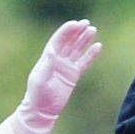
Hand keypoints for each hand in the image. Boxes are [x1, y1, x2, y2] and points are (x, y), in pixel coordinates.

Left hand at [14, 19, 102, 133]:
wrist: (42, 110)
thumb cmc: (37, 95)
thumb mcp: (39, 79)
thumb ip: (46, 65)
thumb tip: (52, 50)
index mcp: (47, 58)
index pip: (58, 40)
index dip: (66, 31)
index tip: (75, 23)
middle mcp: (57, 59)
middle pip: (69, 42)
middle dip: (77, 32)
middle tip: (86, 23)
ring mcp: (66, 67)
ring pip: (77, 49)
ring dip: (84, 39)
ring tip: (93, 30)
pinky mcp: (73, 75)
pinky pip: (84, 62)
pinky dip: (90, 54)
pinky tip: (98, 46)